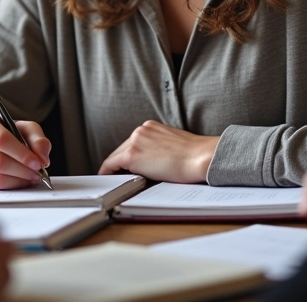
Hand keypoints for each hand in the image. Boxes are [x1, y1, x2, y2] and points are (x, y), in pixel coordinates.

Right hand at [0, 108, 50, 189]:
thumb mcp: (21, 127)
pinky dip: (7, 187)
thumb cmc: (2, 132)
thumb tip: (43, 156)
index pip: (1, 139)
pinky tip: (17, 181)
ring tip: (30, 178)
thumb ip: (37, 138)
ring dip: (17, 181)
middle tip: (38, 173)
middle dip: (22, 170)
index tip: (38, 163)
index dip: (21, 154)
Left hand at [98, 120, 218, 182]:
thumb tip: (151, 159)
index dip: (126, 156)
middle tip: (116, 175)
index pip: (133, 142)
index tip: (123, 165)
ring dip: (115, 168)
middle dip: (120, 163)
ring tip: (113, 180)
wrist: (199, 157)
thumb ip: (158, 147)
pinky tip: (106, 179)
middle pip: (122, 148)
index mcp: (151, 127)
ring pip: (116, 156)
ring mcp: (135, 141)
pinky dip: (107, 172)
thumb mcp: (172, 144)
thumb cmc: (193, 155)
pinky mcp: (131, 155)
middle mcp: (141, 130)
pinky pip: (112, 164)